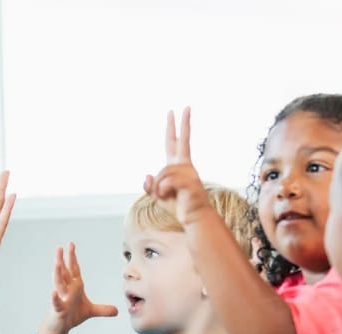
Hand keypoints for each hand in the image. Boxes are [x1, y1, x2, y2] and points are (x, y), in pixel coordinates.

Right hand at [41, 243, 117, 333]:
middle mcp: (66, 290)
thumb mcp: (91, 311)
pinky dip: (55, 298)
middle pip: (64, 272)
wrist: (60, 327)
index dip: (72, 257)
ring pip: (58, 284)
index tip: (71, 244)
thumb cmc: (72, 315)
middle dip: (62, 260)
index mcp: (74, 286)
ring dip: (58, 273)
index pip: (73, 269)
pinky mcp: (58, 310)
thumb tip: (117, 311)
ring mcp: (61, 298)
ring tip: (57, 262)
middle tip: (59, 247)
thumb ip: (103, 309)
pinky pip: (56, 303)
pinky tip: (53, 292)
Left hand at [142, 108, 211, 225]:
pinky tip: (169, 197)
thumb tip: (147, 175)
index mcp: (179, 165)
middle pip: (181, 141)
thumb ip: (150, 186)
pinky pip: (165, 183)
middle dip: (182, 124)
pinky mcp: (190, 183)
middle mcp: (185, 166)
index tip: (176, 111)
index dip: (175, 127)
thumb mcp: (158, 195)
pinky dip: (161, 192)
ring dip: (158, 188)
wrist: (194, 218)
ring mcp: (189, 173)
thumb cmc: (178, 206)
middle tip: (184, 107)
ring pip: (161, 173)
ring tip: (166, 197)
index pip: (175, 142)